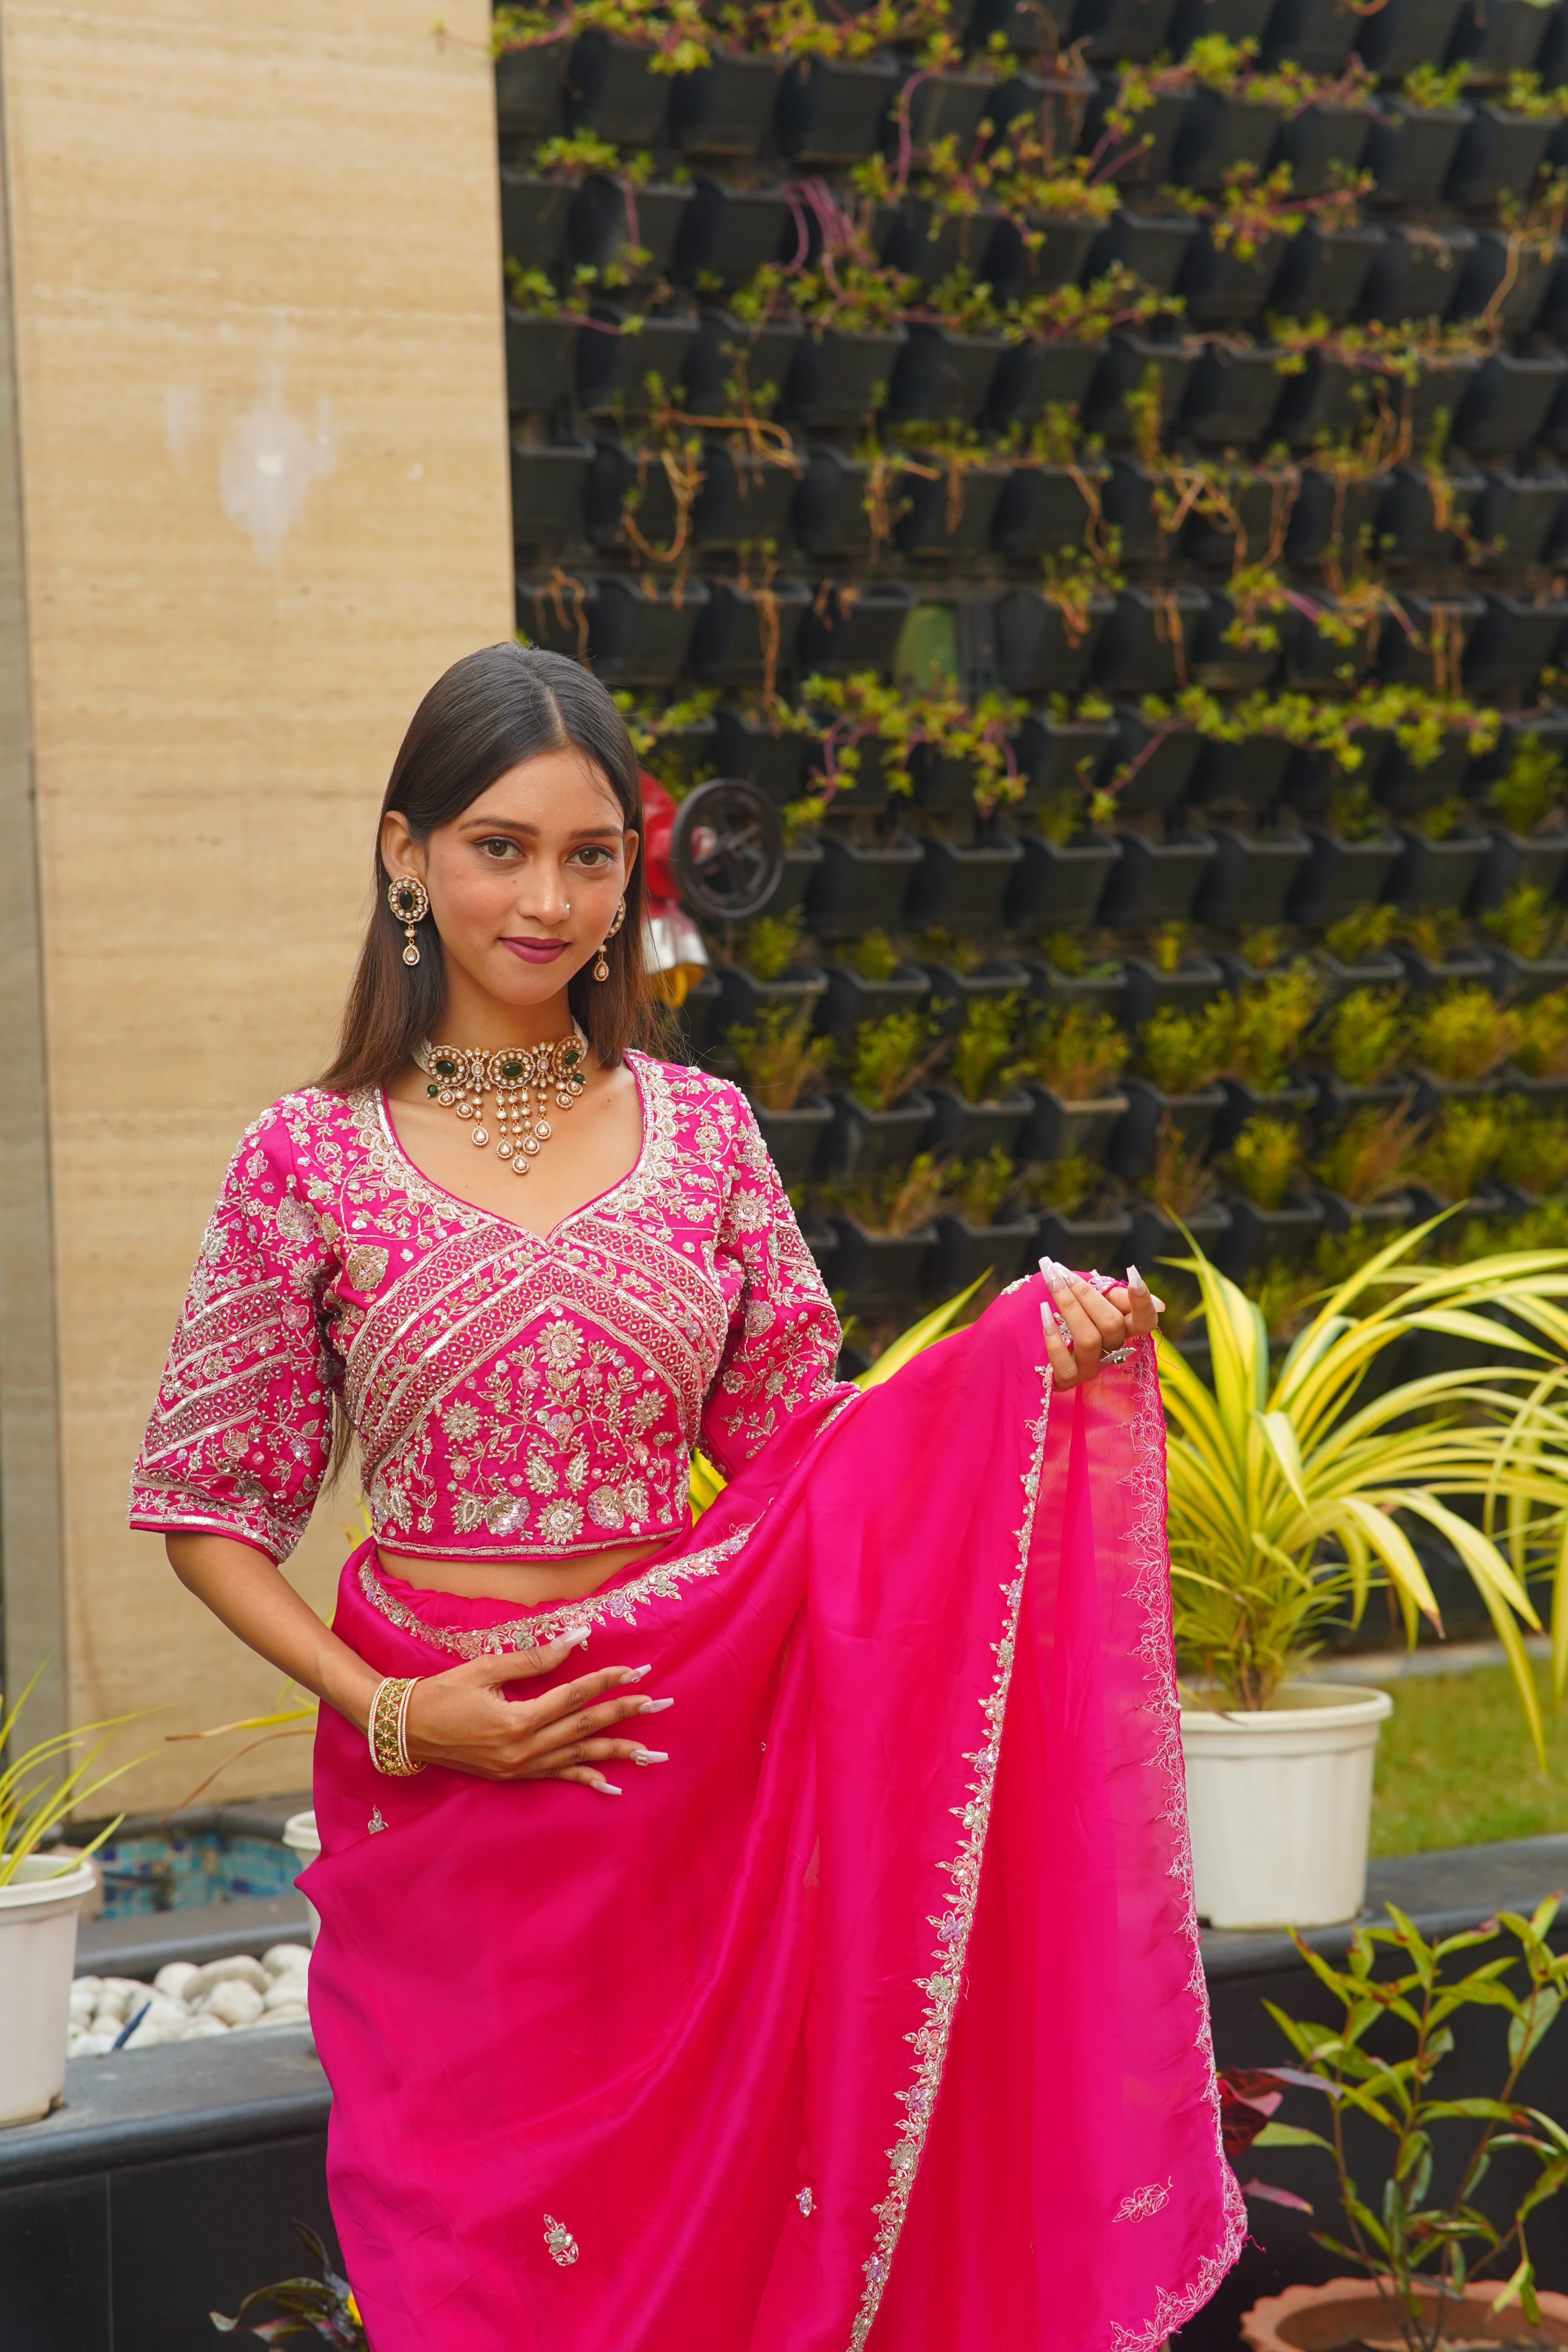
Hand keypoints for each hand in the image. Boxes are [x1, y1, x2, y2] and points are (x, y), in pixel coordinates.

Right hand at [402, 1636, 671, 1795]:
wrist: (407, 1730)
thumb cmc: (443, 1692)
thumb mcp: (486, 1668)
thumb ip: (534, 1659)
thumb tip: (575, 1639)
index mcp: (517, 1720)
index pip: (574, 1697)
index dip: (607, 1682)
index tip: (638, 1671)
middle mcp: (524, 1749)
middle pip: (586, 1729)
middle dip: (626, 1715)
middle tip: (663, 1705)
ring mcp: (520, 1767)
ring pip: (579, 1757)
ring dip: (618, 1753)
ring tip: (653, 1752)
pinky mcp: (514, 1775)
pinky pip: (558, 1778)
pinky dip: (586, 1780)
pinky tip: (612, 1785)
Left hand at [1038, 1259, 1163, 1391]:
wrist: (1041, 1340)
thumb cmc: (1078, 1314)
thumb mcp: (1099, 1301)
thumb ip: (1119, 1297)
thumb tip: (1161, 1305)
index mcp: (1126, 1330)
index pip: (1145, 1321)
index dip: (1142, 1302)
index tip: (1132, 1274)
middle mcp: (1113, 1352)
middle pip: (1111, 1324)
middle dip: (1085, 1294)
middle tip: (1060, 1272)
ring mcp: (1092, 1368)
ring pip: (1088, 1339)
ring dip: (1068, 1307)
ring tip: (1051, 1283)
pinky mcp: (1068, 1379)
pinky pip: (1063, 1363)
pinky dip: (1053, 1337)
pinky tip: (1044, 1313)